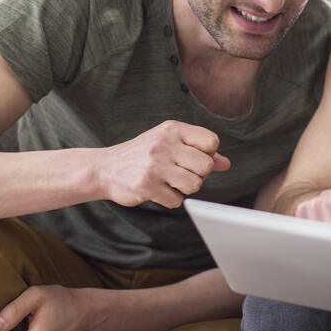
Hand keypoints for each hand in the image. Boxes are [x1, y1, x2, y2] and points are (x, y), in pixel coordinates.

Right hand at [98, 120, 229, 207]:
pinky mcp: (146, 186)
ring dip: (185, 188)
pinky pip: (176, 200)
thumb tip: (226, 164)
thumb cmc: (145, 155)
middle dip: (199, 174)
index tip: (193, 157)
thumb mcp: (170, 144)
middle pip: (206, 166)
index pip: (211, 141)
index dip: (208, 153)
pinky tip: (157, 190)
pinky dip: (170, 199)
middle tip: (181, 173)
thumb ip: (199, 151)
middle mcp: (164, 145)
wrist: (104, 168)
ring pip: (195, 185)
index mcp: (172, 129)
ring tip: (171, 181)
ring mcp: (154, 166)